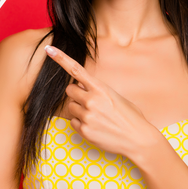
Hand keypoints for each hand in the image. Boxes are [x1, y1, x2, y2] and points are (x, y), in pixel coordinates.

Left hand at [44, 45, 159, 158]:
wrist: (138, 139)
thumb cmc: (129, 116)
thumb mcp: (115, 96)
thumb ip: (97, 90)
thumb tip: (82, 86)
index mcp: (101, 88)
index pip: (76, 70)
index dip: (60, 58)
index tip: (49, 49)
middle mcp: (92, 101)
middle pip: (69, 90)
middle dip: (77, 93)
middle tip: (90, 100)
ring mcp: (87, 116)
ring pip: (70, 106)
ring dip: (79, 109)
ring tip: (96, 115)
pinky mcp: (84, 131)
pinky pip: (73, 122)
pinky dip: (81, 123)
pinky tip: (96, 126)